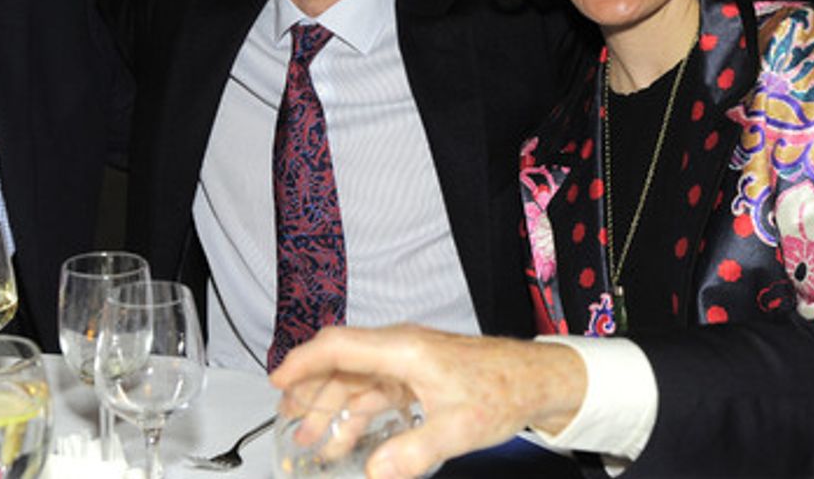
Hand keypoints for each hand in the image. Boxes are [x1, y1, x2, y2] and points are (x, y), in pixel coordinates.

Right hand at [270, 325, 585, 478]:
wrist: (535, 378)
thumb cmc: (502, 388)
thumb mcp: (456, 428)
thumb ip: (412, 452)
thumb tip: (374, 473)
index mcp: (403, 349)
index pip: (339, 347)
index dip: (303, 362)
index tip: (277, 381)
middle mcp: (399, 349)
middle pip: (340, 364)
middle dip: (309, 392)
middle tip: (285, 419)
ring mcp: (406, 362)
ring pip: (355, 381)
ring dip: (331, 408)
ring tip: (307, 438)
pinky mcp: (416, 375)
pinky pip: (374, 391)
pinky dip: (355, 414)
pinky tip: (346, 440)